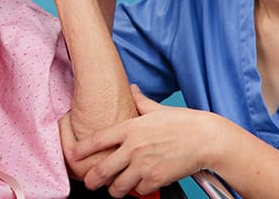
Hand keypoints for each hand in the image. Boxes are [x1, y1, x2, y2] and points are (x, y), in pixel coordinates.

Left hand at [73, 86, 222, 197]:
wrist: (206, 139)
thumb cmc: (184, 122)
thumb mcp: (157, 109)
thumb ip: (140, 101)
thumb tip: (132, 89)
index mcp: (131, 128)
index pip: (98, 140)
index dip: (82, 149)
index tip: (73, 155)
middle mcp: (133, 148)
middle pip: (102, 170)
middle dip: (92, 179)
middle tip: (89, 182)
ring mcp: (144, 166)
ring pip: (118, 186)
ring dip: (115, 189)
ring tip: (115, 188)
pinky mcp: (156, 180)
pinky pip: (139, 191)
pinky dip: (139, 191)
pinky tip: (141, 185)